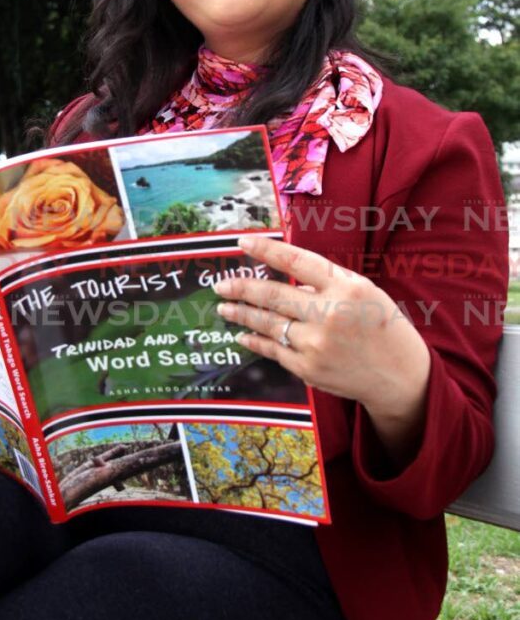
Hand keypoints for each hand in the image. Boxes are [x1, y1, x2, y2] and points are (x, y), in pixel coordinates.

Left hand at [215, 236, 430, 459]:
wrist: (399, 375)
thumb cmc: (381, 325)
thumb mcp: (363, 291)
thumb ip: (327, 280)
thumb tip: (285, 269)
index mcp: (346, 288)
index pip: (297, 263)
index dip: (266, 251)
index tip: (242, 244)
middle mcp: (329, 315)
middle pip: (273, 295)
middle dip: (241, 288)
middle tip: (221, 284)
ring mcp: (316, 345)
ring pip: (268, 323)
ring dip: (241, 313)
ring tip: (224, 306)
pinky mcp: (309, 369)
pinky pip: (274, 350)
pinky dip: (255, 340)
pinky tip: (244, 334)